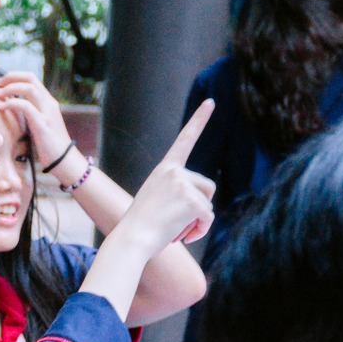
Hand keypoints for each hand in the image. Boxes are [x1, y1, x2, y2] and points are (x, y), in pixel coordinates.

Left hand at [0, 71, 73, 176]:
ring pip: (29, 88)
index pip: (31, 79)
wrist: (64, 160)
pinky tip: (1, 108)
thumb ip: (31, 113)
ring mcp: (47, 112)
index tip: (1, 83)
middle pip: (30, 78)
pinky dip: (11, 103)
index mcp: (48, 102)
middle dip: (10, 77)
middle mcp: (49, 103)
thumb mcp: (40, 124)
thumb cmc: (50, 146)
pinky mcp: (43, 124)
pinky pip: (26, 106)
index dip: (14, 77)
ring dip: (10, 88)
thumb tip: (15, 109)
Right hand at [105, 101, 215, 256]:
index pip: (185, 140)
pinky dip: (200, 231)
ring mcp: (184, 184)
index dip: (200, 120)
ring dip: (199, 221)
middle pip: (207, 187)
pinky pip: (208, 218)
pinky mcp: (193, 201)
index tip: (211, 102)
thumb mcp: (155, 202)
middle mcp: (175, 172)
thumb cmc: (139, 227)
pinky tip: (184, 237)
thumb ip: (175, 196)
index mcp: (164, 169)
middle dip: (200, 206)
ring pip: (208, 204)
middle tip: (177, 222)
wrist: (131, 239)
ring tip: (177, 229)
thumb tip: (195, 210)